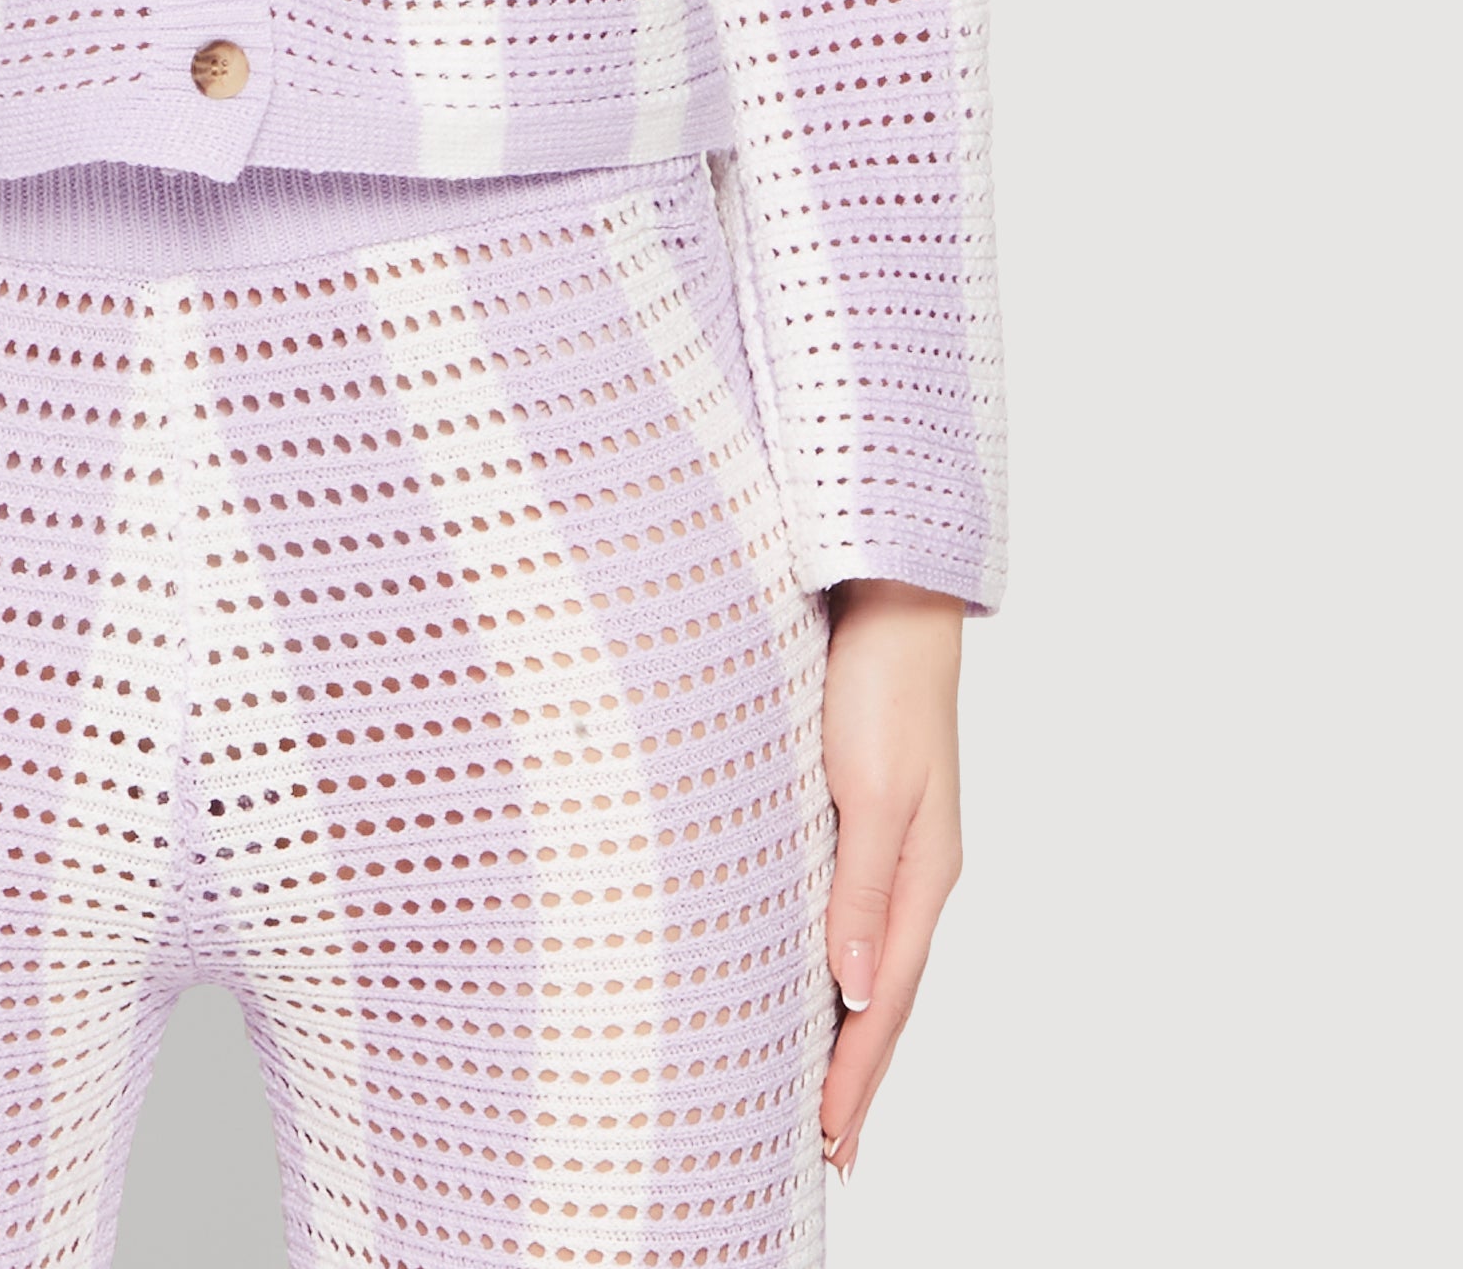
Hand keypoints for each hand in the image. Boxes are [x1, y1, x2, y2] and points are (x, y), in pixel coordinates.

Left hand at [816, 578, 964, 1179]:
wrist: (892, 602)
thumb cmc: (880, 685)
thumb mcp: (870, 788)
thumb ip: (864, 886)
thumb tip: (853, 987)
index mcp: (923, 875)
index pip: (884, 999)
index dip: (858, 1072)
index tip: (831, 1139)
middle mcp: (917, 874)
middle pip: (887, 997)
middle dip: (863, 1076)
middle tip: (835, 1151)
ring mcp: (901, 849)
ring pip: (878, 965)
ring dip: (858, 1034)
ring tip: (836, 1093)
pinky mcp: (874, 820)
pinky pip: (865, 922)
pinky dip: (851, 974)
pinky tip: (834, 986)